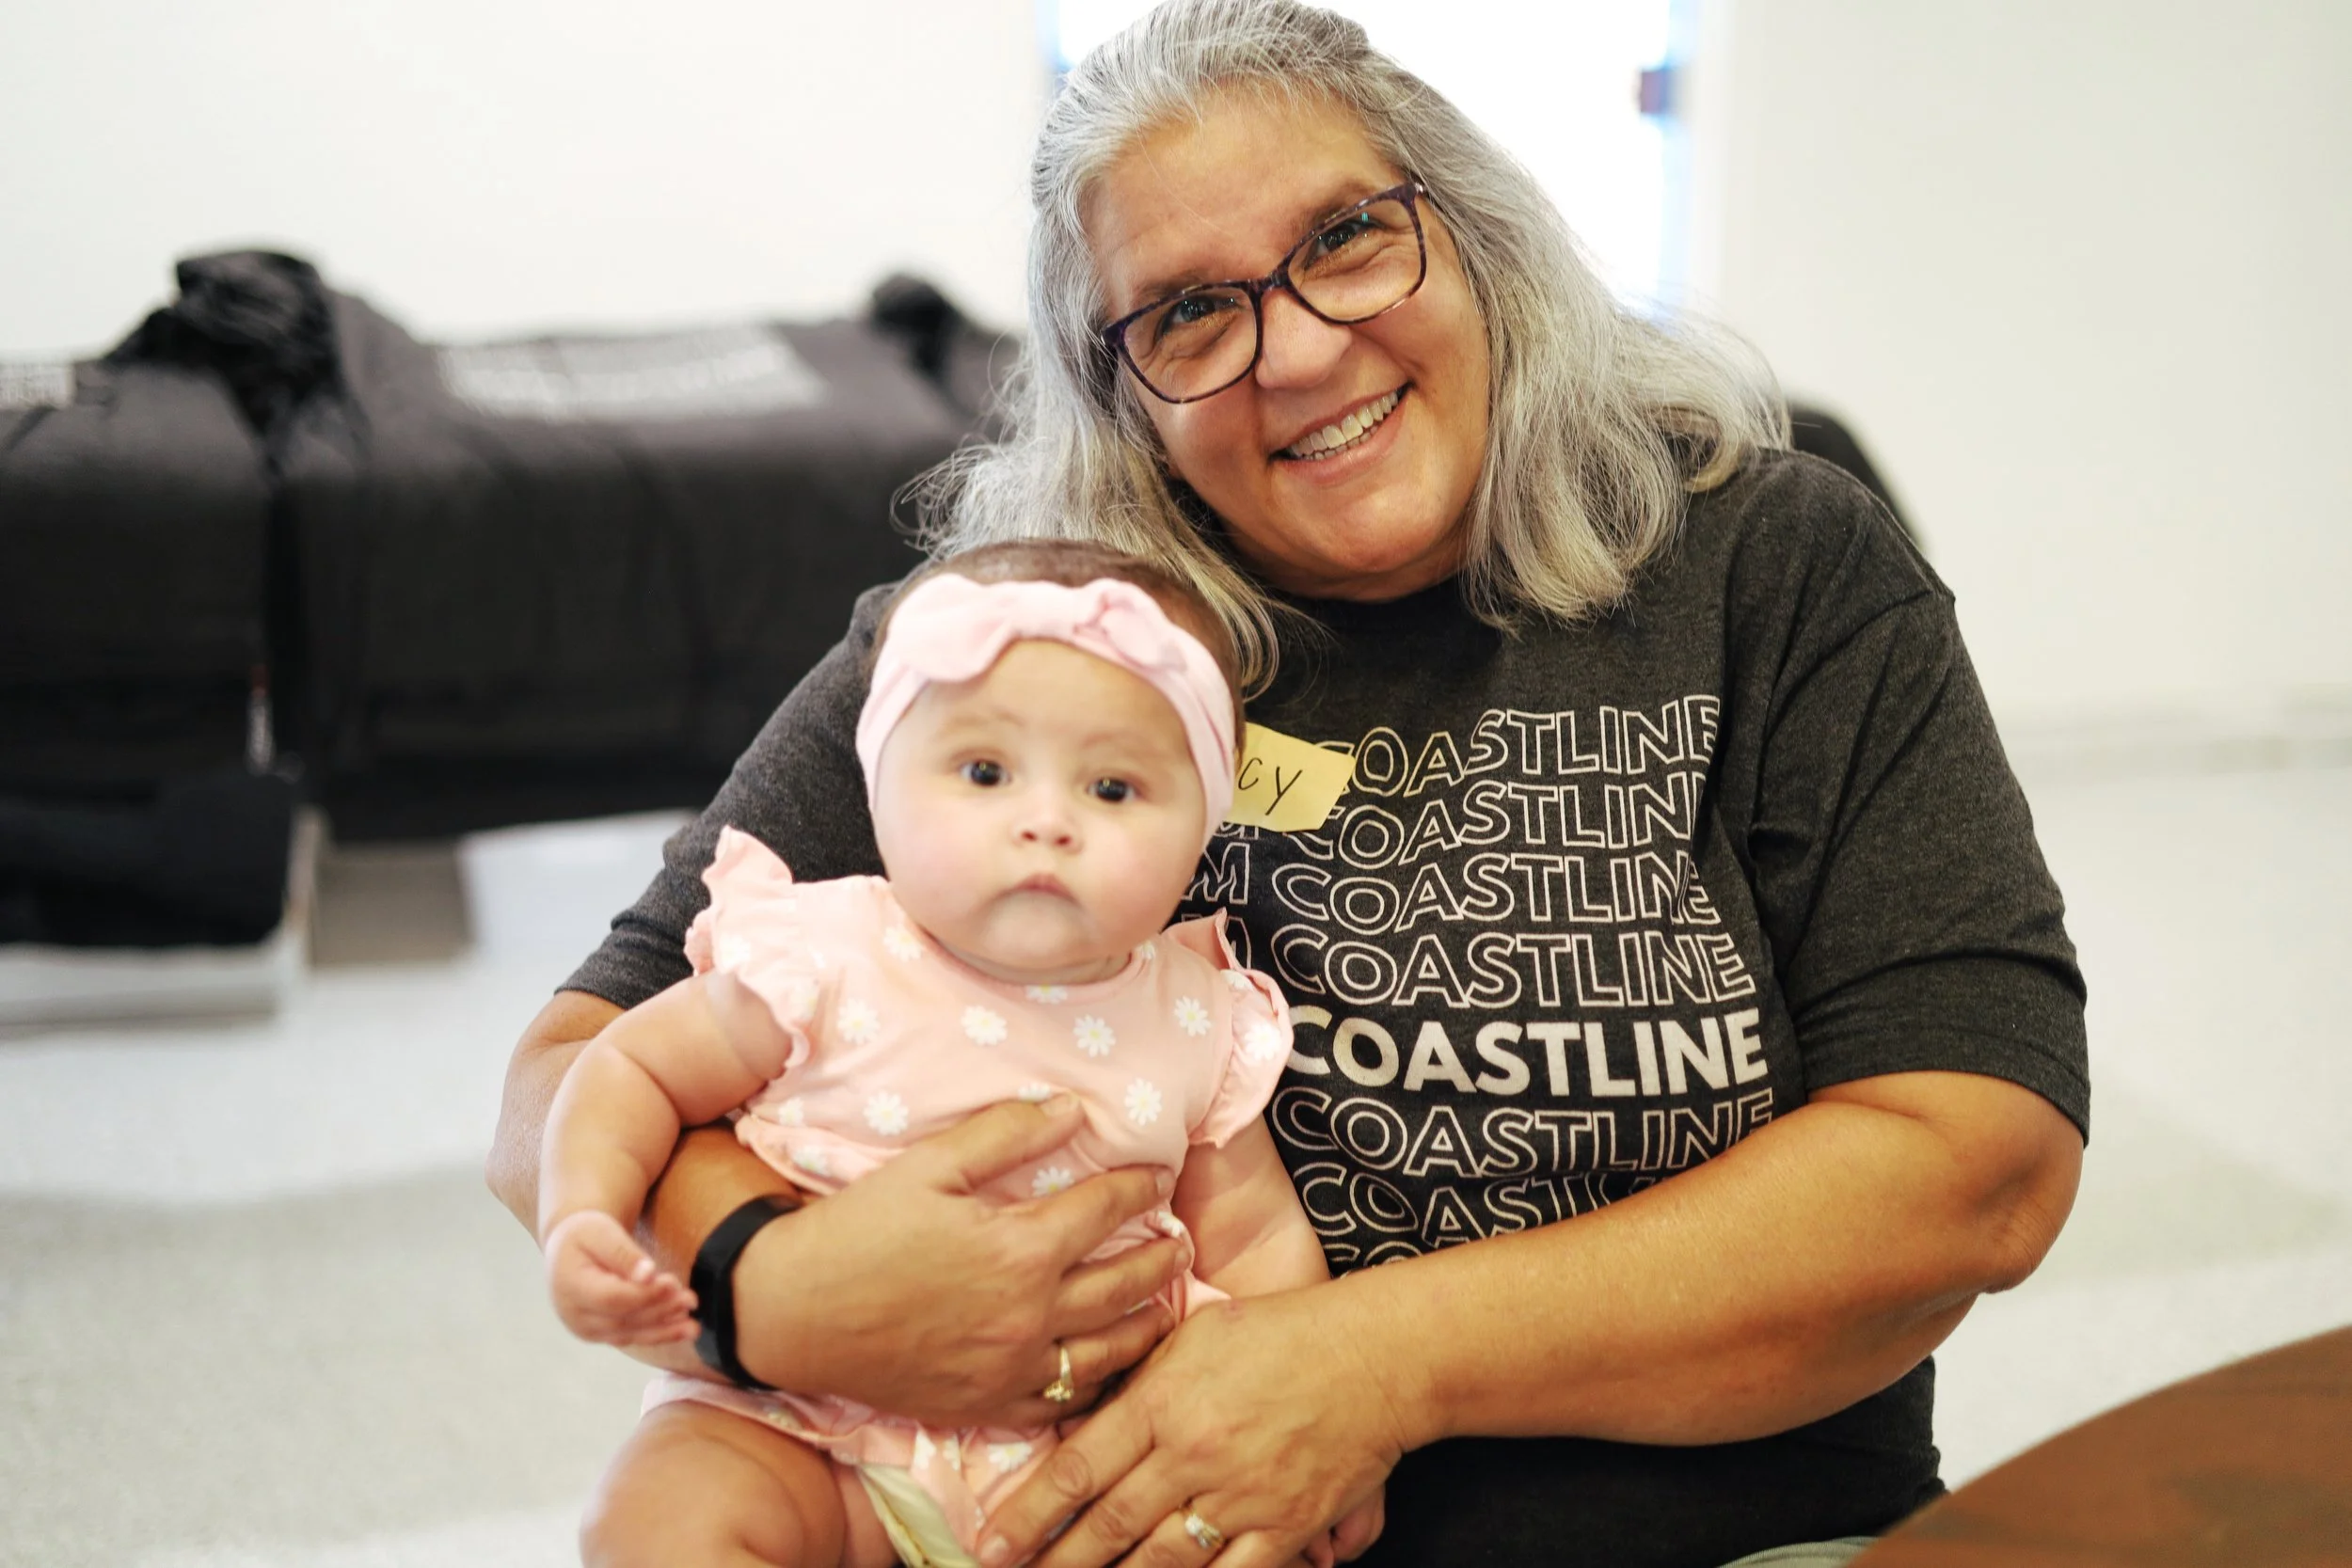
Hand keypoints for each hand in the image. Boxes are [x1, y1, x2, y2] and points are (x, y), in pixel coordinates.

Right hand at [544, 1210, 697, 1345]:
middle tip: (691, 1300)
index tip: (673, 1284)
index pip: (611, 1297)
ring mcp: (584, 1328)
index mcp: (570, 1285)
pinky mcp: (598, 1334)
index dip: (644, 1295)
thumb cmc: (586, 1235)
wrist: (568, 1250)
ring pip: (628, 1334)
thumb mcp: (602, 1232)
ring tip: (693, 1326)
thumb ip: (624, 1254)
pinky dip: (656, 1334)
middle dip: (660, 1311)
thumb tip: (649, 1274)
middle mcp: (573, 1313)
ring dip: (663, 1330)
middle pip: (623, 1318)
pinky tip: (681, 1330)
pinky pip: (629, 1337)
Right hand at [735, 1095, 1188, 1428]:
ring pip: (1107, 1349)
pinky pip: (1060, 1401)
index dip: (1141, 1186)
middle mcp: (1029, 1314)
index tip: (1160, 1174)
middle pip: (1125, 1283)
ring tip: (1164, 1302)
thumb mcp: (930, 1165)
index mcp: (1020, 1249)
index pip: (1107, 1210)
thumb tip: (1074, 1110)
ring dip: (1145, 1321)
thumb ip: (1006, 1133)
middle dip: (1163, 1257)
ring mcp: (1010, 1367)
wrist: (792, 1314)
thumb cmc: (857, 1231)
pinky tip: (1105, 1363)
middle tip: (1181, 1241)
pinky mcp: (985, 1404)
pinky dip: (1094, 1381)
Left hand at [978, 1287, 1409, 1567]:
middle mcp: (1193, 1454)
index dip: (1027, 1511)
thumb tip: (1087, 1420)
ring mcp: (1239, 1496)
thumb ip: (1140, 1381)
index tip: (989, 1540)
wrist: (1374, 1357)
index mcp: (1164, 1401)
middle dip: (1055, 1561)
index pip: (1078, 1467)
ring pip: (1161, 1560)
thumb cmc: (1281, 1333)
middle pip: (1109, 1524)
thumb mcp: (1195, 1334)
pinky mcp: (1284, 1527)